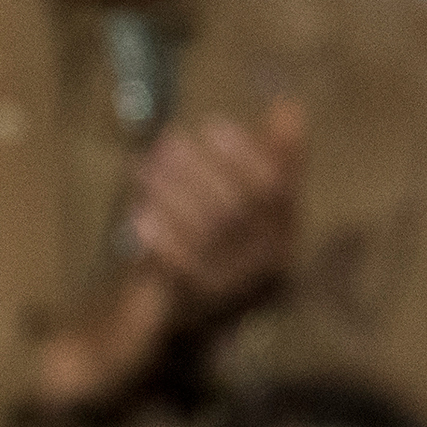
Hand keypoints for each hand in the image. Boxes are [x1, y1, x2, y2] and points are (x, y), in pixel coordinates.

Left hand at [32, 100, 304, 408]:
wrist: (162, 322)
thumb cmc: (202, 248)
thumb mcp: (234, 203)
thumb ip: (267, 159)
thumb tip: (290, 104)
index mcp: (282, 239)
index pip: (275, 191)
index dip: (246, 155)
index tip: (212, 126)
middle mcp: (265, 269)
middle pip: (238, 209)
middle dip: (200, 169)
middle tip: (168, 141)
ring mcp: (229, 290)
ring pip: (206, 233)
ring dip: (173, 194)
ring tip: (145, 166)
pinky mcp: (192, 308)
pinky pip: (179, 267)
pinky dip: (159, 235)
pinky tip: (136, 213)